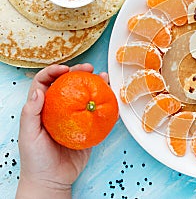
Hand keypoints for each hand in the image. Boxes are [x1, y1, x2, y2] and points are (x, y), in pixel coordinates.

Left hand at [16, 64, 108, 198]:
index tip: (65, 69)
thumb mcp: (28, 136)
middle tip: (90, 68)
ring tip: (105, 78)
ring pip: (85, 95)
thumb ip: (31, 113)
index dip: (54, 71)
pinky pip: (98, 114)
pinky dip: (106, 106)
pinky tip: (113, 100)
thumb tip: (38, 91)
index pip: (45, 82)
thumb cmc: (36, 159)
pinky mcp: (87, 128)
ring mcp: (75, 117)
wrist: (52, 180)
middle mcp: (59, 109)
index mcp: (42, 108)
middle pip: (68, 84)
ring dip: (96, 84)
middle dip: (79, 72)